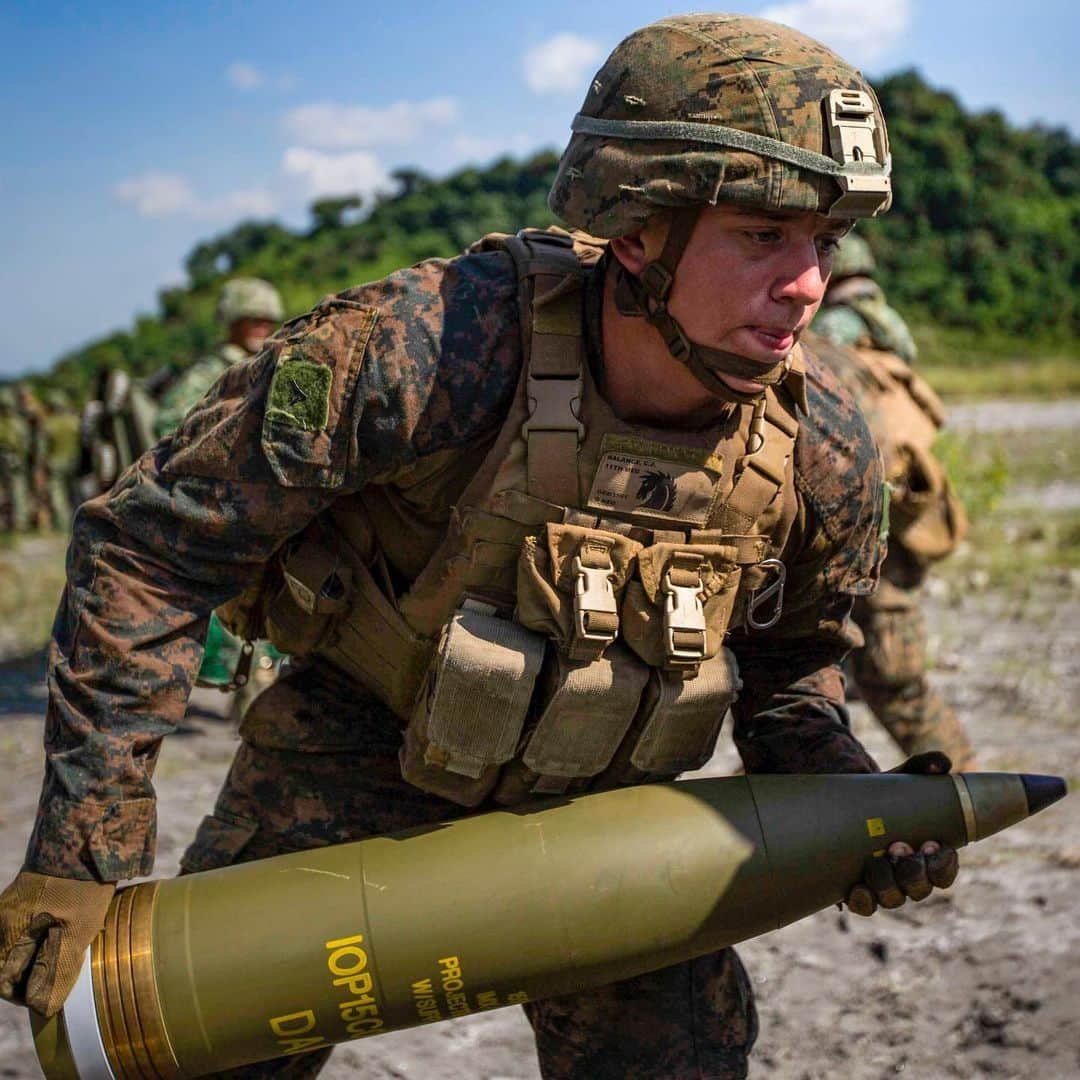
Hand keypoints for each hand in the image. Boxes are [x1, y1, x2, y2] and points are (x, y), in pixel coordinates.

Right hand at [0, 870, 114, 1015]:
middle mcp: (2, 920)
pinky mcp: (32, 892)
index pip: (3, 982)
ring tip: (73, 947)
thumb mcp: (75, 932)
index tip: (53, 992)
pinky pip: (33, 924)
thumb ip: (54, 971)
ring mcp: (15, 904)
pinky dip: (49, 932)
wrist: (87, 835)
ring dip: (43, 952)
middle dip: (35, 972)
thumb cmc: (80, 886)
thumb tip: (41, 1007)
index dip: (27, 994)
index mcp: (5, 934)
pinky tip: (74, 925)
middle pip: (12, 962)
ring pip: (23, 943)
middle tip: (67, 969)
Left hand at [846, 752, 958, 915]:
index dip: (943, 864)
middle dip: (913, 871)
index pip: (945, 872)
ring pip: (894, 899)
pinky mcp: (857, 890)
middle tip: (898, 846)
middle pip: (921, 888)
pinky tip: (857, 887)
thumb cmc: (883, 795)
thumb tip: (941, 762)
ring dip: (888, 883)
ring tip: (876, 860)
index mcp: (927, 855)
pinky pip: (864, 906)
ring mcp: (884, 886)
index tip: (932, 843)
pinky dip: (863, 899)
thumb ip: (922, 767)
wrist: (844, 804)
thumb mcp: (901, 780)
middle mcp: (908, 876)